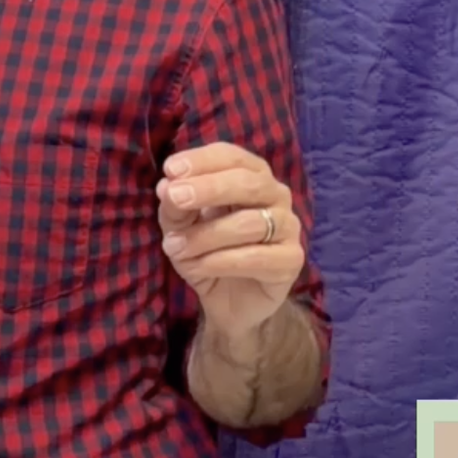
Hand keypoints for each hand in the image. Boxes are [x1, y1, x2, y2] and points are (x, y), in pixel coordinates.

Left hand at [156, 142, 304, 346]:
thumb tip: (166, 186)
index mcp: (250, 176)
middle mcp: (275, 195)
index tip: (171, 169)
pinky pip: (257, 256)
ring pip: (249, 223)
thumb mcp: (181, 226)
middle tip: (175, 197)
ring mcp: (289, 227)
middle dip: (208, 188)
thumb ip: (175, 207)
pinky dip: (220, 261)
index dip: (202, 160)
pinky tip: (198, 266)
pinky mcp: (291, 259)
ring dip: (205, 235)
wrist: (228, 301)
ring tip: (174, 247)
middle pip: (248, 182)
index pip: (231, 156)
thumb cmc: (207, 252)